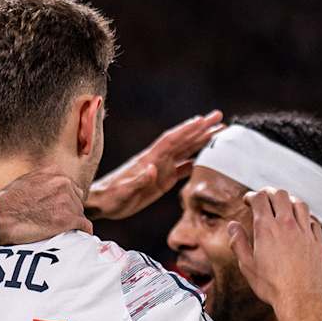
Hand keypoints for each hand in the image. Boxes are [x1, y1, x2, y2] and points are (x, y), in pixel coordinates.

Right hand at [0, 170, 91, 243]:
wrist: (0, 216)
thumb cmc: (8, 201)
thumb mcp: (26, 179)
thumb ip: (43, 180)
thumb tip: (50, 188)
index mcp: (55, 172)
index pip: (71, 187)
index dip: (65, 200)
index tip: (59, 209)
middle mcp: (64, 183)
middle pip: (77, 200)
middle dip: (70, 210)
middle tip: (58, 221)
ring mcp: (67, 201)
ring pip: (80, 214)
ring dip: (72, 222)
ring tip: (60, 230)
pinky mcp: (69, 219)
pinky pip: (85, 226)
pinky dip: (82, 232)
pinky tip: (78, 235)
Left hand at [87, 110, 223, 220]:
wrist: (102, 203)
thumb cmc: (110, 197)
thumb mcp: (123, 191)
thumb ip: (138, 180)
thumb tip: (153, 168)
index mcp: (149, 160)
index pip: (171, 140)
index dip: (187, 130)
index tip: (203, 120)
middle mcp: (157, 160)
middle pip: (182, 141)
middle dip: (201, 129)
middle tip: (220, 117)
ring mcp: (160, 169)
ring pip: (185, 152)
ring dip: (201, 141)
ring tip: (218, 132)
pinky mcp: (161, 181)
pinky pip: (181, 169)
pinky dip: (194, 162)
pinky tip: (204, 159)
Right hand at [228, 188, 321, 314]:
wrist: (300, 299)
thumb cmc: (272, 286)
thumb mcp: (247, 266)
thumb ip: (238, 242)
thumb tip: (233, 226)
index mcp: (267, 229)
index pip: (260, 199)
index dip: (252, 196)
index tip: (249, 200)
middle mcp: (287, 225)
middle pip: (280, 195)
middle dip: (269, 193)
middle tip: (264, 198)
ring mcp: (305, 232)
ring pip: (299, 203)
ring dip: (289, 200)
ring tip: (283, 205)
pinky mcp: (317, 241)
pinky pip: (313, 220)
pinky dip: (305, 216)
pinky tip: (301, 221)